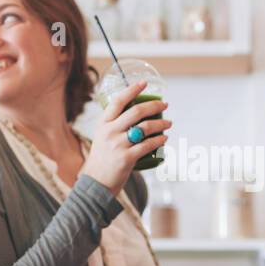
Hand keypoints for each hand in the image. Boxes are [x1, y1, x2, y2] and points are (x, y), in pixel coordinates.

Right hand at [79, 80, 171, 196]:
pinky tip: (164, 137)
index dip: (132, 90)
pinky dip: (159, 140)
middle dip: (154, 105)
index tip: (144, 83)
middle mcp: (109, 131)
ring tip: (168, 122)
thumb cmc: (103, 158)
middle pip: (136, 112)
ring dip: (161, 123)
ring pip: (145, 128)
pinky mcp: (127, 158)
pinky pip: (148, 145)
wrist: (96, 182)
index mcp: (103, 123)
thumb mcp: (102, 137)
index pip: (118, 101)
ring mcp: (118, 144)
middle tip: (164, 105)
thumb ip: (115, 125)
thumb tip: (137, 114)